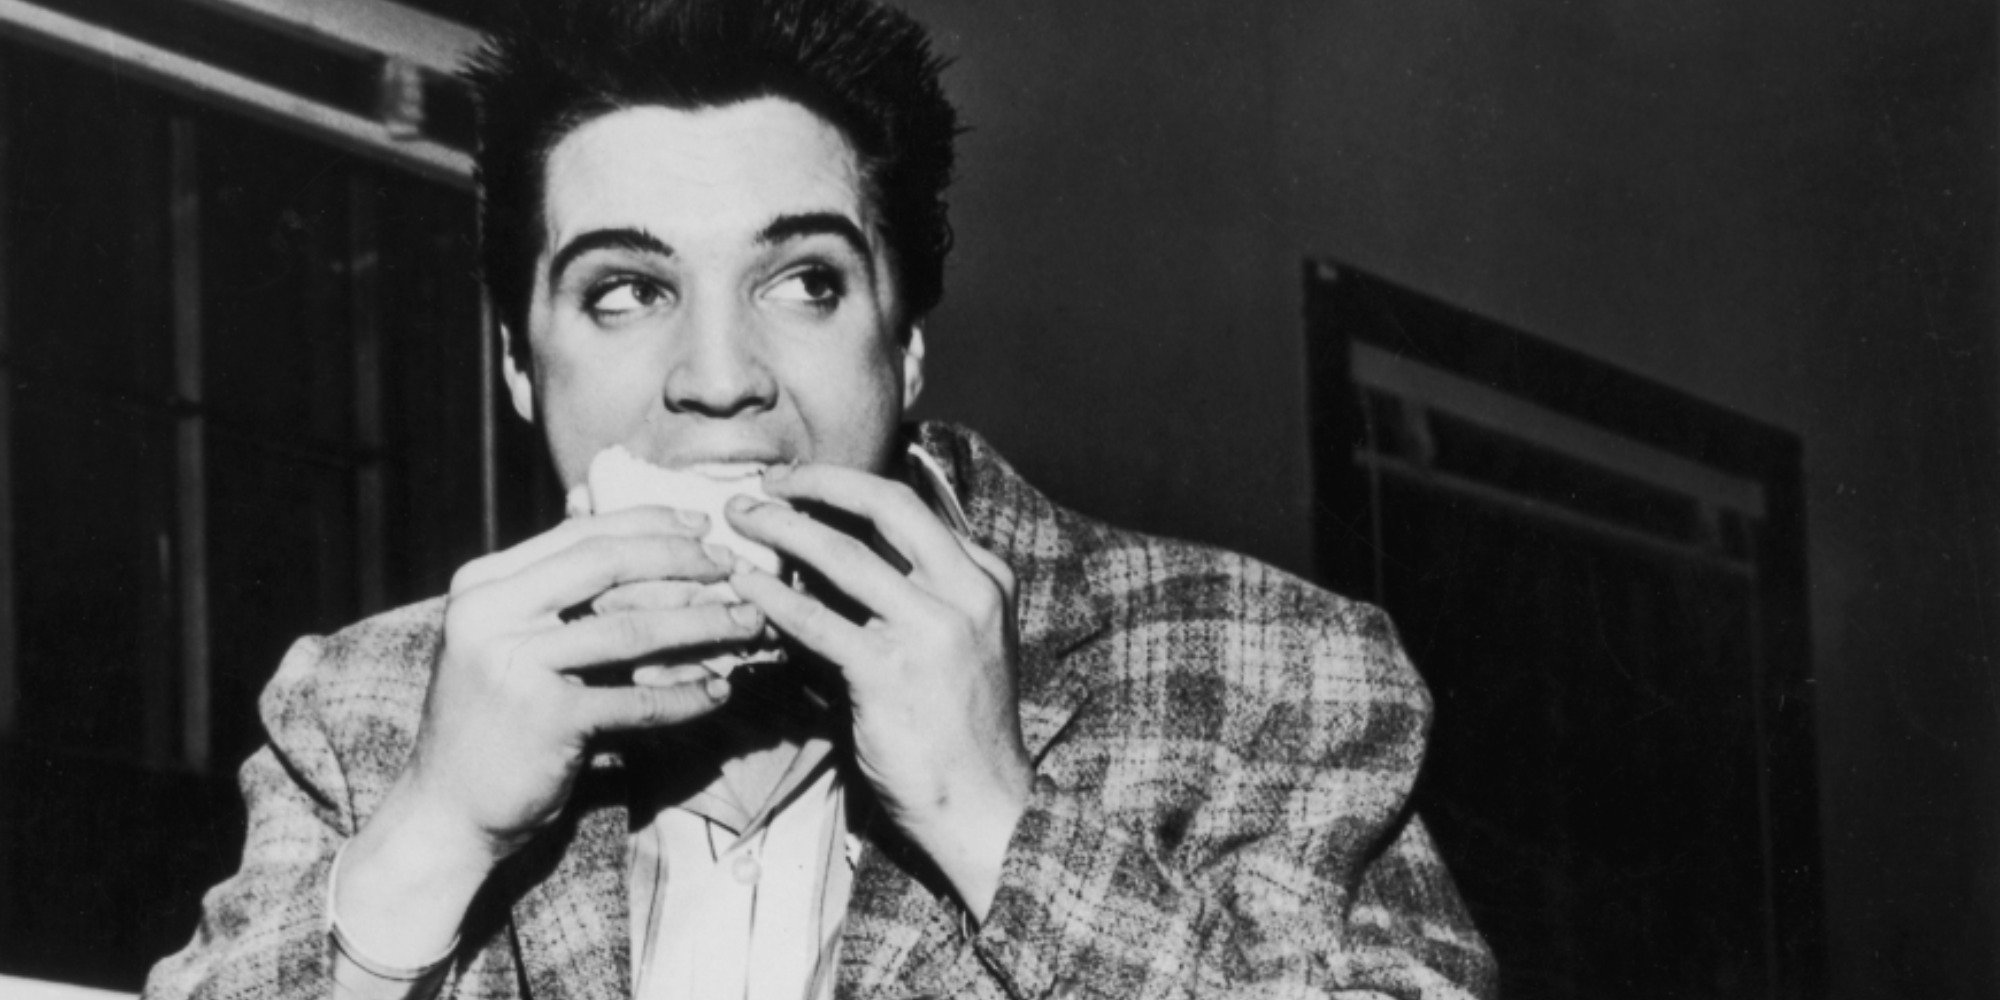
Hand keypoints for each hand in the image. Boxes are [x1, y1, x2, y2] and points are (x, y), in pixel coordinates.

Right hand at [335, 507, 762, 966]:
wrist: (446, 809)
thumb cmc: (491, 718)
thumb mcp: (504, 637)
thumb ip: (548, 585)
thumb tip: (606, 513)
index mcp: (482, 584)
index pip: (580, 535)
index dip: (649, 524)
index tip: (703, 525)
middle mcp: (490, 614)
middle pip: (607, 566)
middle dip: (682, 562)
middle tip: (735, 570)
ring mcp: (515, 666)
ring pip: (631, 629)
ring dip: (701, 624)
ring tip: (747, 623)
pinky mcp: (546, 719)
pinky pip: (637, 698)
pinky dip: (685, 695)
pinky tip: (719, 691)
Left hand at [726, 464, 1032, 919]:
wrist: (983, 803)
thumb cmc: (959, 726)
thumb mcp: (961, 641)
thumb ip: (919, 593)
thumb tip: (840, 550)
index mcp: (986, 578)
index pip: (911, 507)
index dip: (848, 485)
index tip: (802, 483)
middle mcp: (967, 592)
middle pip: (886, 506)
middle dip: (818, 482)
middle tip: (766, 482)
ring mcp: (932, 630)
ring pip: (844, 555)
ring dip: (782, 528)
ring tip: (739, 518)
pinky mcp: (890, 673)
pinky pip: (816, 620)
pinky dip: (772, 595)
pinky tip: (744, 584)